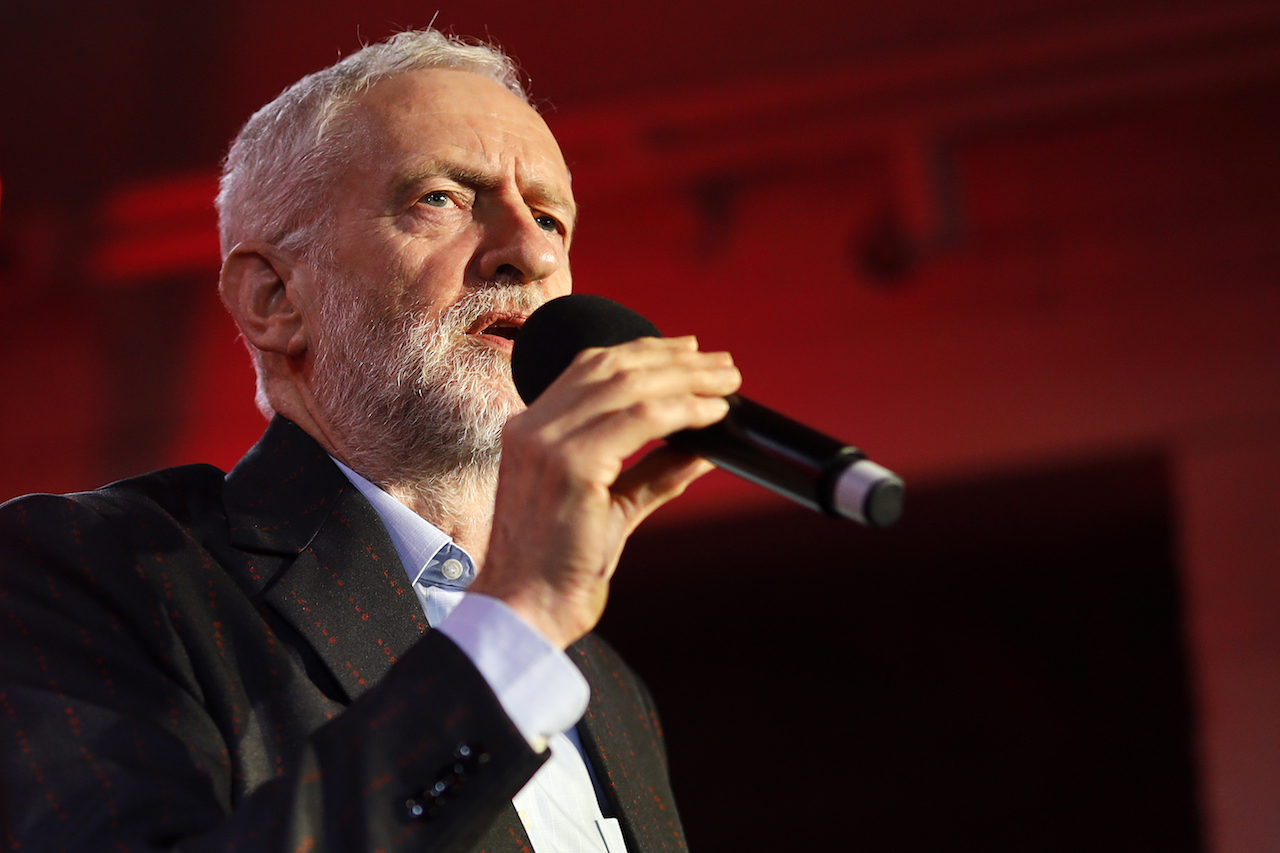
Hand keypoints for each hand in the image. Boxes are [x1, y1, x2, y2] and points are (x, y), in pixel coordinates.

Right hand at [471, 336, 740, 647]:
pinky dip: (682, 409)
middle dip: (674, 358)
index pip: (590, 368)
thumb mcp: (613, 508)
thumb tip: (702, 448)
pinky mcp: (569, 464)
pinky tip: (712, 414)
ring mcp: (546, 442)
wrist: (525, 614)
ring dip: (687, 378)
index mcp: (529, 430)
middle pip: (612, 366)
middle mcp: (532, 427)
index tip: (688, 351)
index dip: (643, 352)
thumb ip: (653, 473)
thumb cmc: (561, 570)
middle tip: (722, 363)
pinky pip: (639, 419)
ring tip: (726, 381)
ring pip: (629, 384)